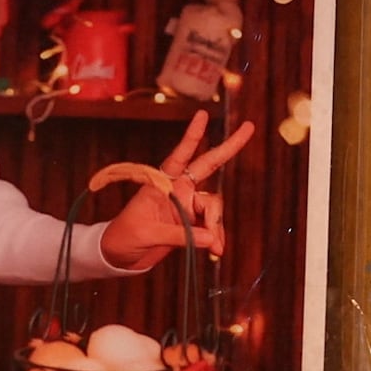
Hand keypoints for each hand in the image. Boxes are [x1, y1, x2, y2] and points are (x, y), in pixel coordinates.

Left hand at [92, 114, 249, 270]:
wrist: (121, 256)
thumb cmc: (125, 237)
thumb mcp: (147, 234)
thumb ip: (179, 235)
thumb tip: (210, 239)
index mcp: (162, 182)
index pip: (180, 155)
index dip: (192, 136)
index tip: (203, 114)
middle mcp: (178, 189)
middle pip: (209, 165)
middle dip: (229, 147)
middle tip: (249, 127)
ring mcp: (188, 205)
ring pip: (214, 205)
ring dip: (216, 225)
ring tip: (215, 248)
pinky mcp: (193, 222)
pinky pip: (212, 226)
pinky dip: (216, 238)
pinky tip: (215, 251)